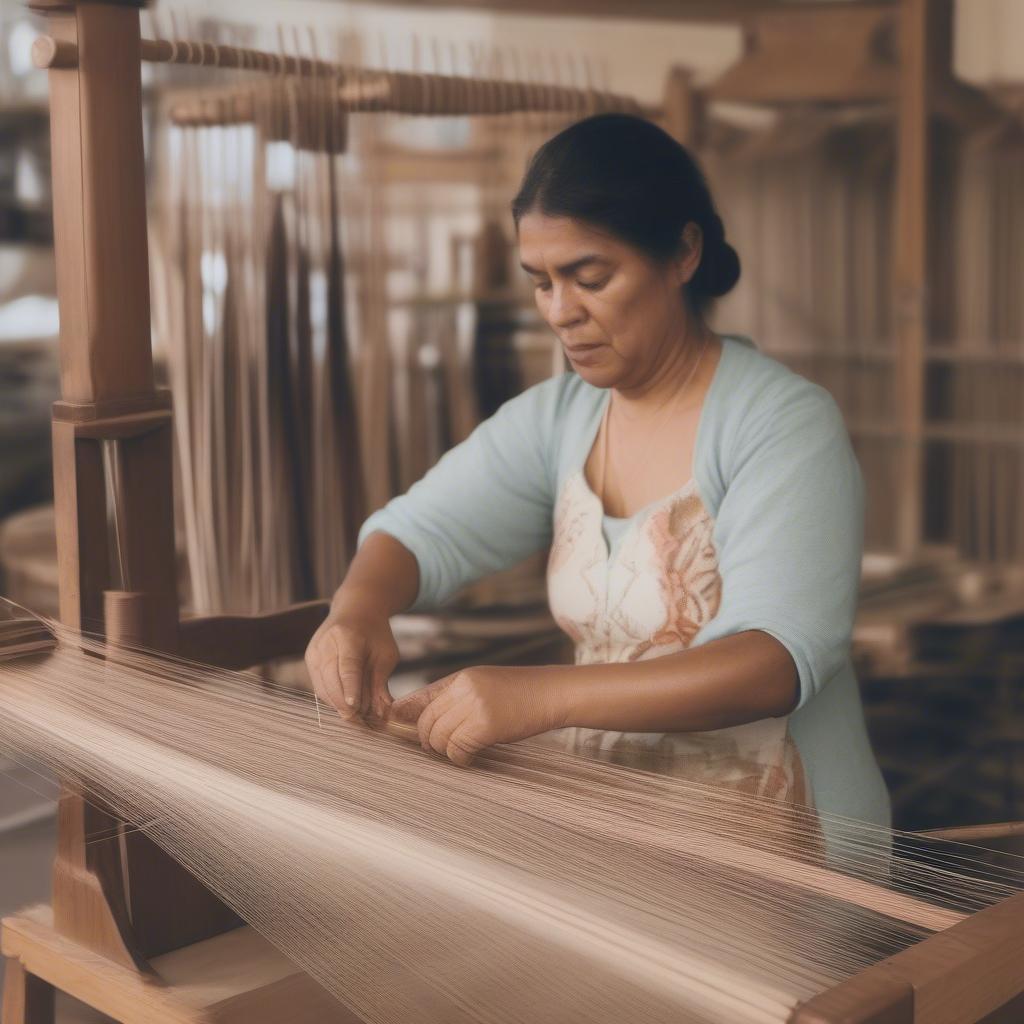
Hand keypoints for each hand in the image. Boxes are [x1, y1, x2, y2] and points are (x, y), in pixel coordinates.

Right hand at [304, 609, 398, 721]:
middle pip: (331, 679)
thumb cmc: (375, 633)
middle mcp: (325, 643)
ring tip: (355, 716)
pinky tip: (344, 704)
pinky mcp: (309, 659)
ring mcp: (314, 651)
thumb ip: (381, 682)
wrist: (355, 610)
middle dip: (344, 703)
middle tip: (359, 721)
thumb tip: (381, 711)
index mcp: (347, 636)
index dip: (351, 689)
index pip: (347, 667)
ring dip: (337, 704)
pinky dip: (331, 698)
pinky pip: (319, 685)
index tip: (355, 709)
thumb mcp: (386, 653)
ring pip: (322, 686)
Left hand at [390, 665, 566, 766]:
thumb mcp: (485, 686)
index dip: (404, 716)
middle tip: (439, 749)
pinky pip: (457, 749)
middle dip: (427, 740)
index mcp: (461, 679)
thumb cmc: (522, 694)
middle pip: (426, 721)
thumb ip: (457, 698)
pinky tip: (472, 757)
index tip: (396, 728)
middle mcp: (464, 689)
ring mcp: (474, 706)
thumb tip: (425, 718)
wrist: (552, 693)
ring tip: (460, 752)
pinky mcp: (485, 725)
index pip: (420, 698)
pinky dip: (461, 758)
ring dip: (445, 751)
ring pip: (439, 737)